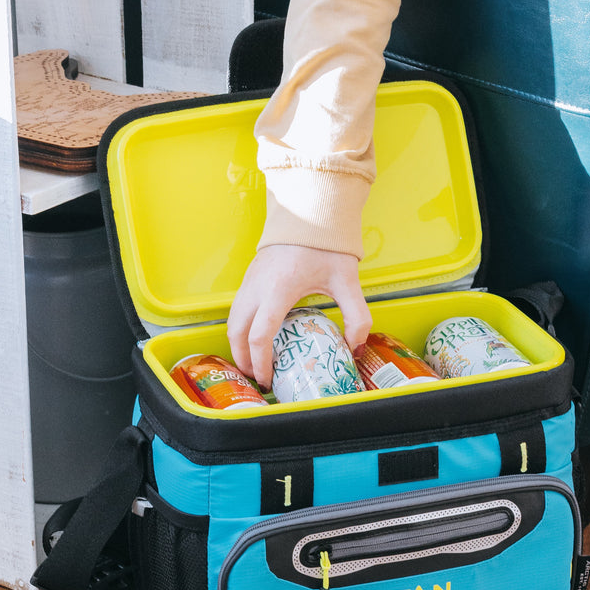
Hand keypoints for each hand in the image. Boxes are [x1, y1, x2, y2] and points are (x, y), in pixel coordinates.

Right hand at [226, 245, 372, 389]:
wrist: (310, 211)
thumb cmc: (327, 243)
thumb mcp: (347, 280)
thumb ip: (357, 316)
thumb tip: (356, 348)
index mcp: (279, 289)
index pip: (260, 335)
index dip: (261, 362)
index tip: (269, 378)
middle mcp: (257, 286)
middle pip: (237, 332)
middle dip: (243, 359)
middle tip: (257, 377)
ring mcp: (250, 280)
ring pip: (232, 320)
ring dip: (237, 344)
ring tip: (253, 362)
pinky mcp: (250, 277)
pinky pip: (237, 308)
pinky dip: (240, 328)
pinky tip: (255, 336)